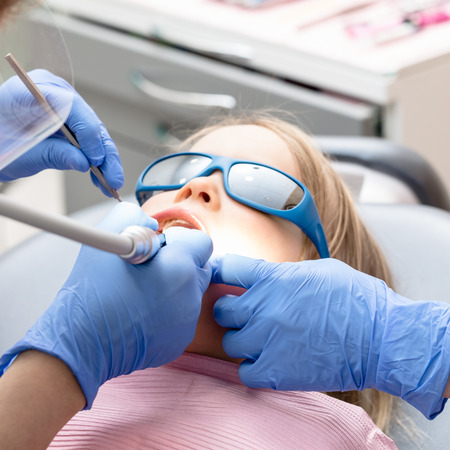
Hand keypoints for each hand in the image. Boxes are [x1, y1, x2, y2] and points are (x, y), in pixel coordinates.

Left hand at [0, 70, 122, 195]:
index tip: (95, 158)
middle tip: (112, 176)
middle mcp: (55, 94)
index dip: (88, 132)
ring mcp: (65, 108)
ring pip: (95, 133)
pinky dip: (98, 159)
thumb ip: (52, 154)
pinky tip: (102, 177)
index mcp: (34, 91)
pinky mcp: (70, 123)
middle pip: (89, 121)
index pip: (71, 106)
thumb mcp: (21, 153)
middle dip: (104, 152)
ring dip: (106, 159)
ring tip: (111, 182)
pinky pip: (90, 140)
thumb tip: (83, 162)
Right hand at [0, 202, 211, 407]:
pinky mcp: (180, 342)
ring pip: (190, 294)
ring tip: (139, 294)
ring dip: (173, 288)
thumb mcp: (108, 234)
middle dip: (180, 264)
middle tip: (149, 270)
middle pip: (199, 268)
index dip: (181, 241)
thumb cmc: (94, 289)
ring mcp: (188, 323)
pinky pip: (181, 317)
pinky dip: (167, 313)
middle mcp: (191, 296)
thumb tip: (153, 227)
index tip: (160, 249)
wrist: (82, 342)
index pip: (202, 243)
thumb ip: (136, 216)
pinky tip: (140, 315)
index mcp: (181, 267)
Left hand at [212, 255, 449, 418]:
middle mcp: (263, 308)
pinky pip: (244, 372)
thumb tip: (263, 278)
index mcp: (273, 278)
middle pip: (221, 310)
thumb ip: (282, 274)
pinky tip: (269, 361)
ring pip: (230, 343)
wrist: (382, 337)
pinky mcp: (276, 373)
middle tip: (245, 315)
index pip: (226, 268)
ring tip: (262, 341)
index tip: (221, 279)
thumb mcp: (316, 271)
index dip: (220, 272)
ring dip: (242, 342)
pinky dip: (253, 368)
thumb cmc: (354, 298)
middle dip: (230, 312)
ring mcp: (268, 341)